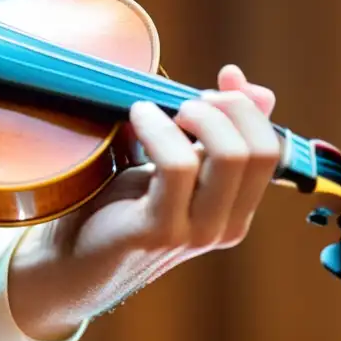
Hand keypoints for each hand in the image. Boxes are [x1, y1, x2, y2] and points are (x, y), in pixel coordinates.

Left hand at [8, 64, 279, 340]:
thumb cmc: (115, 207)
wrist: (67, 263)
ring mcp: (195, 232)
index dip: (248, 107)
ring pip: (231, 155)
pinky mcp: (158, 230)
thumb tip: (239, 77)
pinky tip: (136, 117)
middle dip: (227, 108)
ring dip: (195, 115)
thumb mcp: (168, 162)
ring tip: (156, 109)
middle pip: (260, 149)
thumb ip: (204, 130)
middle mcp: (225, 225)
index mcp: (235, 209)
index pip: (273, 149)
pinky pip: (177, 166)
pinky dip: (158, 130)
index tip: (213, 88)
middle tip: (184, 101)